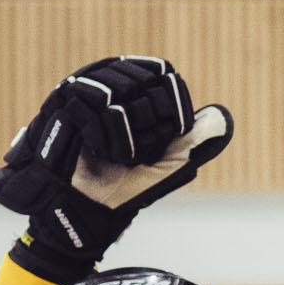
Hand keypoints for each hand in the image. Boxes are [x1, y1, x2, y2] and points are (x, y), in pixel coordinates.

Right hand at [0, 56, 234, 272]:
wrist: (91, 210)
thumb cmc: (129, 184)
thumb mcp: (172, 161)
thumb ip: (196, 138)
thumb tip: (222, 116)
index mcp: (133, 85)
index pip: (163, 74)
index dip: (170, 109)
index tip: (161, 141)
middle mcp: (107, 80)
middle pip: (142, 80)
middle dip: (149, 122)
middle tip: (140, 152)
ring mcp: (82, 90)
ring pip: (117, 93)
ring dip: (128, 133)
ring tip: (123, 157)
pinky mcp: (61, 108)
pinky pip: (93, 109)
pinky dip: (107, 138)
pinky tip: (104, 154)